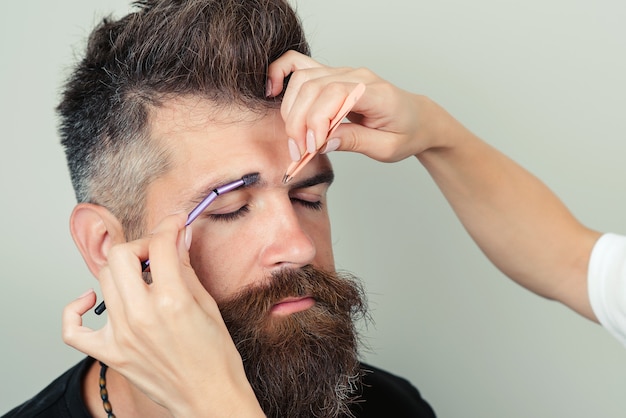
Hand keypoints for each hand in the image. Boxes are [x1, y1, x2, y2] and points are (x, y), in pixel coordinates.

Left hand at [62, 213, 262, 416]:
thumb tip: (179, 238)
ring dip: (123, 270)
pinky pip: (74, 329)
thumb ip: (186, 268)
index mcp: (172, 301)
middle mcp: (142, 316)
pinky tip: (91, 300)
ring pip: (104, 280)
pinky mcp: (110, 354)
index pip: (160, 244)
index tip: (174, 224)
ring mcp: (122, 336)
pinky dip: (76, 309)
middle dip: (142, 244)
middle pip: (121, 256)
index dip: (169, 226)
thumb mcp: (208, 305)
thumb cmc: (216, 357)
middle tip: (157, 252)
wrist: (210, 398)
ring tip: (141, 276)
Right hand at [266, 50, 461, 162]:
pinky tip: (273, 91)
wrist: (417, 118)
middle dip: (299, 122)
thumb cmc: (406, 133)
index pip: (335, 94)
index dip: (317, 120)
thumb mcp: (387, 148)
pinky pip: (300, 66)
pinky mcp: (332, 75)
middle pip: (313, 87)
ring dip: (291, 110)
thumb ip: (356, 142)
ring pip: (303, 79)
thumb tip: (325, 142)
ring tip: (297, 140)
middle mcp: (358, 76)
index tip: (313, 147)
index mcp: (377, 93)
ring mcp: (343, 72)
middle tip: (300, 152)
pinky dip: (282, 75)